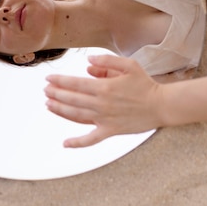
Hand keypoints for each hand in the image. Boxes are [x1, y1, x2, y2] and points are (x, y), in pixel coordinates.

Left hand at [44, 55, 163, 147]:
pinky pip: (91, 139)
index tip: (48, 78)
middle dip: (56, 94)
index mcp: (104, 87)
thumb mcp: (128, 65)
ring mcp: (104, 119)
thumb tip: (87, 63)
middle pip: (72, 99)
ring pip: (76, 116)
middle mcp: (101, 104)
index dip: (59, 81)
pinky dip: (77, 143)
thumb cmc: (145, 84)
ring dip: (60, 110)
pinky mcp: (110, 131)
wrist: (161, 105)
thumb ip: (107, 62)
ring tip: (48, 105)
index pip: (75, 84)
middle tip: (45, 90)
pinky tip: (65, 144)